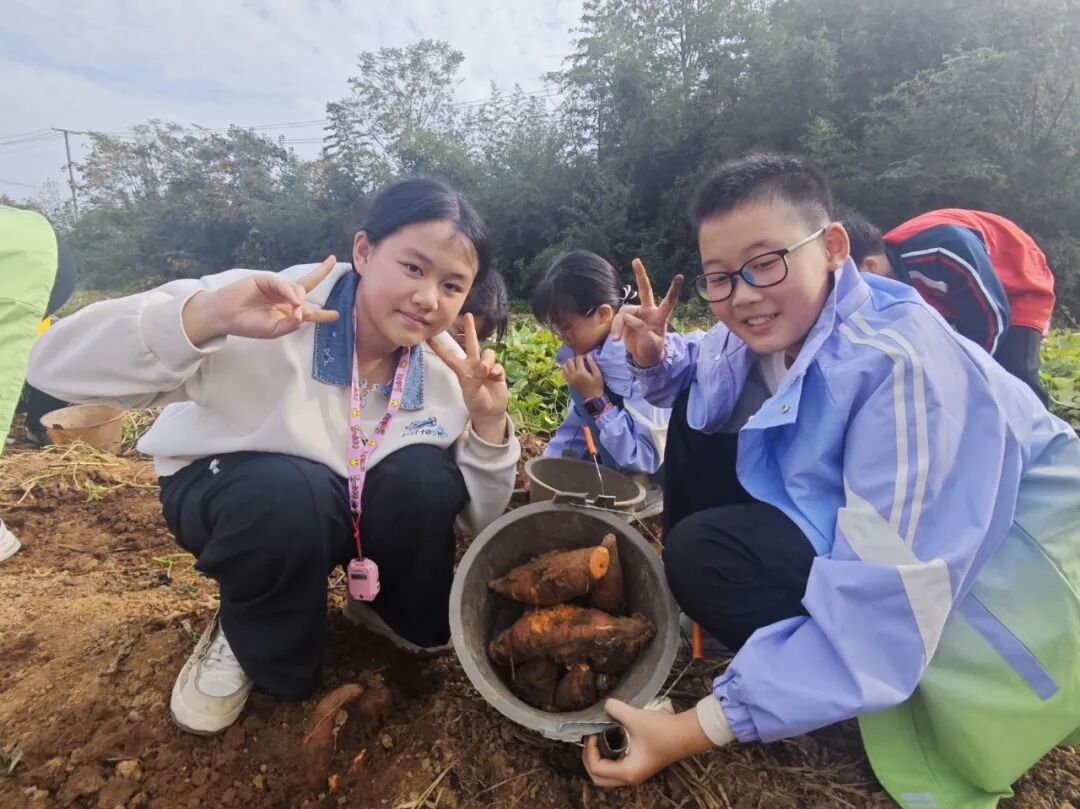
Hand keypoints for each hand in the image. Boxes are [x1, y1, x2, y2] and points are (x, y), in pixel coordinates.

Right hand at [182, 256, 340, 344]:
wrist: (225, 316)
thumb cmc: (248, 325)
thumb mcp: (273, 330)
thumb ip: (290, 324)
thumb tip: (304, 314)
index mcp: (287, 312)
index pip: (309, 312)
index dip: (323, 314)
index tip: (336, 315)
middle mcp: (284, 298)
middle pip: (306, 288)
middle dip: (317, 284)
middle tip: (321, 280)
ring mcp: (276, 287)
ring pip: (298, 288)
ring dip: (299, 300)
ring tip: (295, 311)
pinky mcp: (266, 279)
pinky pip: (284, 284)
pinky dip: (290, 293)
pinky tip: (293, 302)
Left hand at [427, 313, 509, 443]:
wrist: (491, 412)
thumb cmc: (476, 403)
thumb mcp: (472, 392)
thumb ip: (477, 377)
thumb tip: (485, 365)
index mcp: (462, 370)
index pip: (447, 356)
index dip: (438, 347)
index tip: (427, 336)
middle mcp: (473, 365)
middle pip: (471, 343)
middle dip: (470, 329)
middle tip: (467, 315)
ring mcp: (486, 367)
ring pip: (488, 353)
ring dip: (488, 360)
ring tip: (488, 373)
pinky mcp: (498, 371)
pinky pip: (498, 364)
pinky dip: (497, 370)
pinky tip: (496, 378)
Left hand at [561, 354, 604, 398]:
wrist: (593, 398)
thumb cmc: (597, 386)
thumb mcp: (598, 374)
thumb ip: (593, 364)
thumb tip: (588, 356)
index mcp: (581, 372)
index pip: (578, 358)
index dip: (583, 356)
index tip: (587, 358)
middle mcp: (573, 374)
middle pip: (569, 361)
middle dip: (575, 359)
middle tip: (581, 361)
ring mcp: (570, 379)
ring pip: (564, 366)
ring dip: (569, 363)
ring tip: (575, 365)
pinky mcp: (569, 382)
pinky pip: (563, 373)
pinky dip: (566, 369)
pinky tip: (572, 370)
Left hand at [582, 699, 716, 787]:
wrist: (686, 734)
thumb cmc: (663, 731)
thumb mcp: (635, 718)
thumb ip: (616, 710)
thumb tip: (606, 705)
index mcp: (627, 772)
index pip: (596, 769)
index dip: (590, 751)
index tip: (593, 734)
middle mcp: (630, 778)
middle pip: (599, 778)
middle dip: (590, 760)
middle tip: (591, 740)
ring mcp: (635, 774)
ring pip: (607, 776)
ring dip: (599, 760)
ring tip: (599, 740)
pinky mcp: (639, 767)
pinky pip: (616, 769)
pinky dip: (608, 759)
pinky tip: (611, 741)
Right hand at [610, 259, 683, 368]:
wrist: (643, 357)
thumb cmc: (652, 350)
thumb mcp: (651, 344)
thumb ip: (641, 331)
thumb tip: (628, 318)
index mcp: (660, 317)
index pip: (669, 302)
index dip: (673, 290)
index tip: (680, 276)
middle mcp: (648, 311)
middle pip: (644, 290)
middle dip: (640, 275)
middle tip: (636, 260)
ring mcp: (636, 314)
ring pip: (624, 312)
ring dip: (618, 325)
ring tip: (616, 339)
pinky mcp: (626, 319)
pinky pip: (618, 319)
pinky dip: (615, 328)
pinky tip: (615, 339)